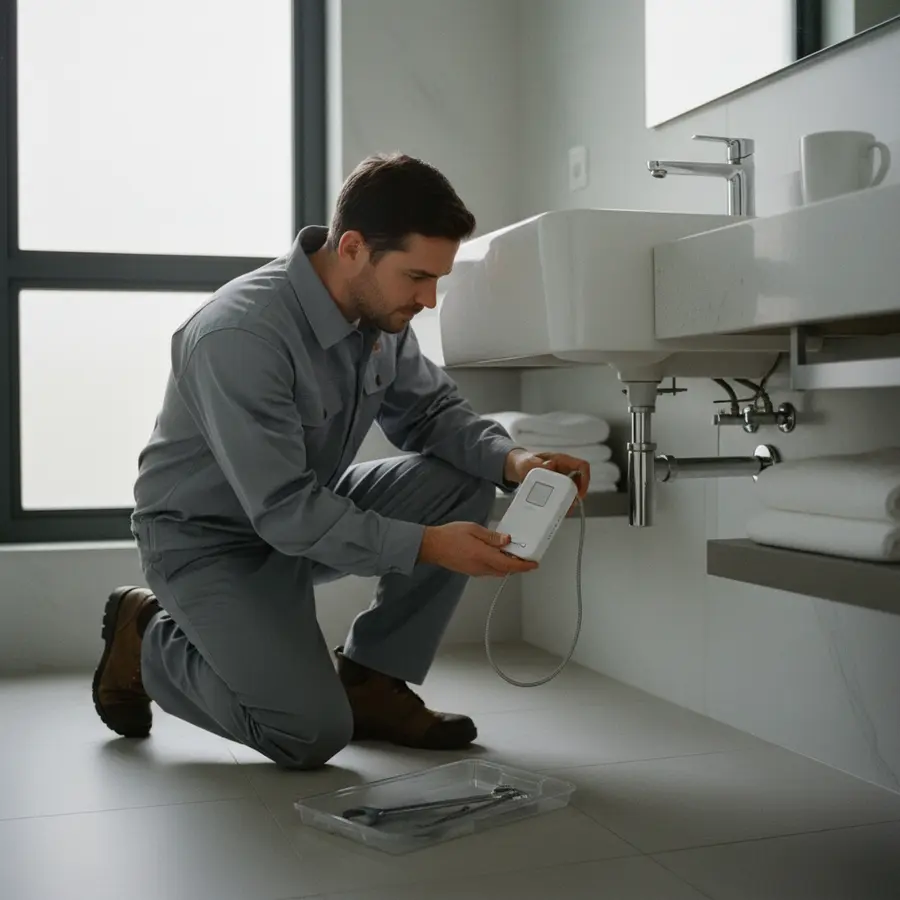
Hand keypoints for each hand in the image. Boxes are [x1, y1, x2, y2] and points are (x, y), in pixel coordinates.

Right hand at [418, 522, 539, 576]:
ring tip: (512, 554)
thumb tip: (506, 540)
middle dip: (518, 566)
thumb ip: (492, 536)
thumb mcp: (473, 529)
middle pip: (505, 571)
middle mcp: (480, 567)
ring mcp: (475, 571)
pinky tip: (497, 556)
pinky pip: (489, 571)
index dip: (523, 566)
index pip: (509, 565)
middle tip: (525, 557)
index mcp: (483, 556)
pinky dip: (497, 565)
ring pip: (497, 572)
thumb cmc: (449, 536)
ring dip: (507, 566)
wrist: (432, 546)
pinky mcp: (471, 571)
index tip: (533, 564)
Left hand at [503, 448, 590, 510]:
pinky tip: (559, 510)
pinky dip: (563, 503)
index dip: (585, 479)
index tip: (580, 493)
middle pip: (580, 481)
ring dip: (571, 500)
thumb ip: (538, 464)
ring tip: (564, 511)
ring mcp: (562, 478)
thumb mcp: (529, 463)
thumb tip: (551, 466)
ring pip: (573, 489)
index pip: (582, 466)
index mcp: (562, 460)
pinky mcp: (558, 486)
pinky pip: (564, 494)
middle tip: (570, 506)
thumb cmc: (525, 462)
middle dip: (577, 494)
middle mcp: (565, 469)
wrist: (519, 467)